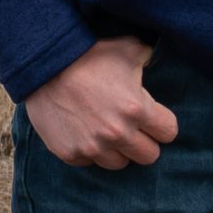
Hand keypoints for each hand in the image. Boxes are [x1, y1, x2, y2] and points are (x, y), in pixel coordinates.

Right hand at [24, 36, 178, 169]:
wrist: (43, 66)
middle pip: (149, 156)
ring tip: (108, 132)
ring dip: (117, 150)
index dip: (162, 124)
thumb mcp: (126, 48)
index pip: (168, 132)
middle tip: (132, 128)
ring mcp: (93, 147)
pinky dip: (90, 151)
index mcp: (137, 109)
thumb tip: (155, 58)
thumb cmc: (88, 55)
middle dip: (144, 141)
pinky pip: (90, 163)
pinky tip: (85, 133)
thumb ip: (148, 56)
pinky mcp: (71, 153)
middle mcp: (118, 133)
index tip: (153, 119)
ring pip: (120, 164)